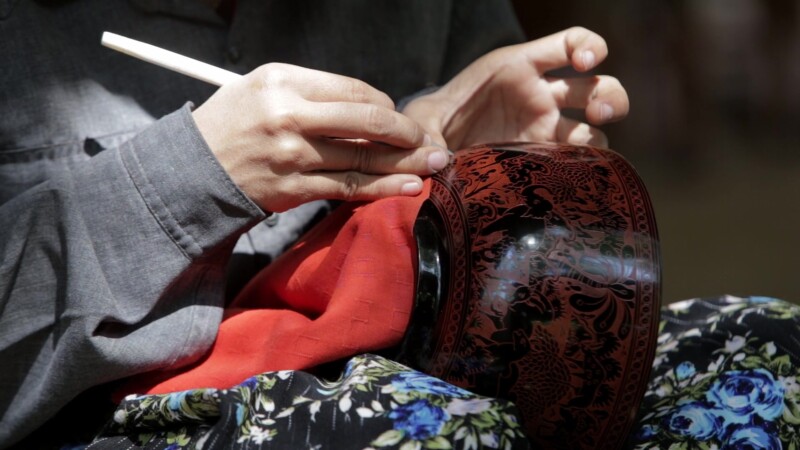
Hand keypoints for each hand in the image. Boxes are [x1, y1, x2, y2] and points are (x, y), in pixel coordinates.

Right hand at [192, 63, 448, 211]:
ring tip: (436, 165)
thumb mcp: (263, 86)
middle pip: (367, 122)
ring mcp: (293, 155)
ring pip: (363, 159)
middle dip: (408, 133)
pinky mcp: (293, 189)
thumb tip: (369, 107)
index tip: (397, 117)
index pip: (354, 90)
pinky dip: (383, 188)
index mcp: (284, 81)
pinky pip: (348, 188)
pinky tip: (410, 187)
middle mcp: (290, 115)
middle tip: (430, 141)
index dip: (385, 105)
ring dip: (407, 163)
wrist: (191, 171)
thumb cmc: (232, 123)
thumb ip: (315, 91)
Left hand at [402, 27, 628, 149]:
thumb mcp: (424, 118)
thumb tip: (434, 160)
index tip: (584, 62)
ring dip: (603, 133)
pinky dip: (585, 166)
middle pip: (597, 86)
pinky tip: (577, 173)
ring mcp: (546, 130)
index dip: (588, 47)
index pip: (571, 43)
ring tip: (591, 144)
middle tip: (598, 110)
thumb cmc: (433, 122)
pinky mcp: (543, 159)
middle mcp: (543, 97)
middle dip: (608, 94)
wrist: (434, 151)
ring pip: (596, 127)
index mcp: (520, 67)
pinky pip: (576, 160)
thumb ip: (427, 130)